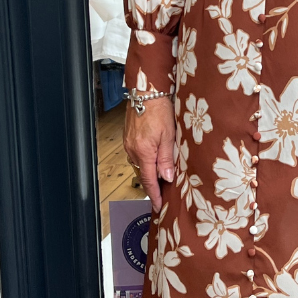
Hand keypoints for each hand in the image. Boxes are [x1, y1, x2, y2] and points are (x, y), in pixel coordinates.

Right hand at [123, 97, 175, 211]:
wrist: (146, 92)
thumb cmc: (160, 110)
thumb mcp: (169, 136)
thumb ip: (166, 159)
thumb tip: (166, 178)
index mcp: (143, 152)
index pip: (148, 180)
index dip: (154, 194)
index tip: (157, 205)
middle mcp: (132, 150)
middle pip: (143, 174)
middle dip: (153, 184)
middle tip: (164, 193)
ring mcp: (128, 144)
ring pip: (140, 164)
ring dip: (150, 171)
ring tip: (161, 177)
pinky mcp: (128, 138)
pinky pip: (137, 155)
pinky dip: (145, 160)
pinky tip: (154, 159)